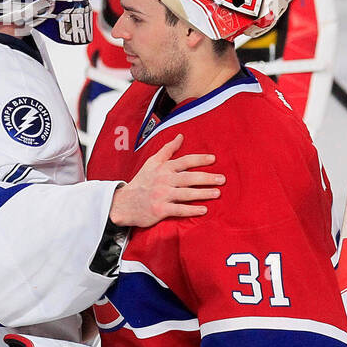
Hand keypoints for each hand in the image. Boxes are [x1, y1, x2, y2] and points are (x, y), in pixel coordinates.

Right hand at [108, 134, 223, 227]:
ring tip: (217, 193)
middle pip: (189, 178)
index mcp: (163, 168)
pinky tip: (204, 210)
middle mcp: (164, 180)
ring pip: (186, 193)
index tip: (213, 159)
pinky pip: (179, 210)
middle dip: (207, 178)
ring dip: (203, 193)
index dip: (199, 160)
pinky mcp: (160, 210)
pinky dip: (191, 210)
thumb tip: (181, 136)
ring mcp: (162, 195)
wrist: (124, 203)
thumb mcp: (152, 162)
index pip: (184, 161)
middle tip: (222, 179)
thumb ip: (167, 149)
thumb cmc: (142, 182)